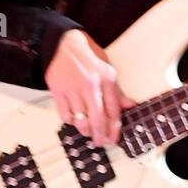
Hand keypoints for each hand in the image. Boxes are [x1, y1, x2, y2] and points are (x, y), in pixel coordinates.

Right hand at [44, 29, 134, 146]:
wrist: (62, 46)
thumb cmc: (86, 58)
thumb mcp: (107, 70)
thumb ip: (117, 91)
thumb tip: (129, 106)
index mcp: (107, 79)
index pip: (114, 110)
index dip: (115, 128)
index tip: (114, 138)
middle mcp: (91, 85)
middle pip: (98, 119)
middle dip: (101, 135)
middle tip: (101, 142)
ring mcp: (74, 89)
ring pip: (81, 120)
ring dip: (86, 131)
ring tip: (88, 132)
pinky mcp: (58, 91)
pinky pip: (66, 115)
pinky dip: (71, 121)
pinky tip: (75, 120)